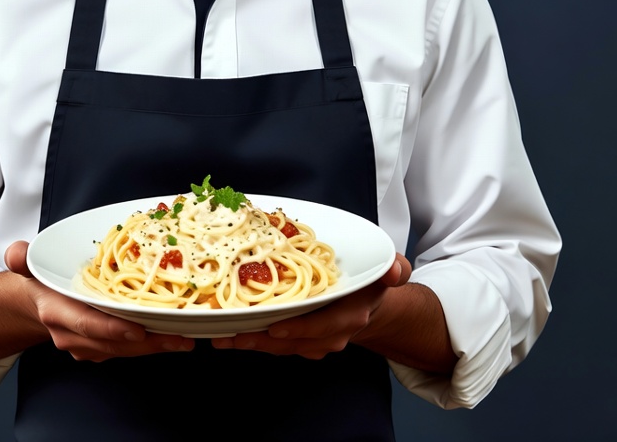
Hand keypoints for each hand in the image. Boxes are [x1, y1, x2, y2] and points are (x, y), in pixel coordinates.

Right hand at [4, 241, 193, 361]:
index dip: (111, 328)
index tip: (138, 330)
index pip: (85, 324)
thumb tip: (17, 252)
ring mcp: (87, 346)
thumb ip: (23, 258)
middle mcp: (72, 334)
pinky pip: (127, 350)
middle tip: (178, 336)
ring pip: (124, 350)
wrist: (35, 305)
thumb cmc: (40, 281)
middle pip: (112, 342)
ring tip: (184, 339)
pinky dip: (150, 344)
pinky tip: (172, 336)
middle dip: (147, 342)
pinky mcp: (100, 349)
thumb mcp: (29, 265)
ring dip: (154, 346)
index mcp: (56, 312)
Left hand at [211, 253, 411, 359]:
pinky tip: (228, 332)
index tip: (274, 327)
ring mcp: (312, 341)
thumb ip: (392, 269)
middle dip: (260, 341)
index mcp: (348, 316)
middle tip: (231, 334)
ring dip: (249, 343)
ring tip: (221, 336)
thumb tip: (395, 270)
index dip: (299, 329)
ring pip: (277, 346)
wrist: (367, 306)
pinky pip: (272, 343)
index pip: (322, 327)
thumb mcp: (386, 270)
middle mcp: (328, 334)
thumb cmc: (370, 283)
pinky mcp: (296, 341)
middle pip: (292, 342)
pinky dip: (251, 339)